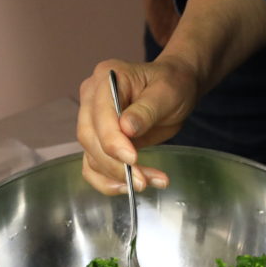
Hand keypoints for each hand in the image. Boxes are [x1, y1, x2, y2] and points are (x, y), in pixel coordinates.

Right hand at [76, 57, 200, 194]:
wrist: (175, 89)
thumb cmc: (172, 84)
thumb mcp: (167, 93)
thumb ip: (145, 110)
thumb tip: (126, 128)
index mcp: (106, 79)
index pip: (100, 115)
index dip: (113, 141)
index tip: (133, 159)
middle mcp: (92, 99)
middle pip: (90, 139)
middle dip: (115, 165)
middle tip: (142, 181)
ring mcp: (92, 121)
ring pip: (92, 157)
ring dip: (117, 176)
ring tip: (148, 182)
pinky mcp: (98, 141)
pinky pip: (93, 167)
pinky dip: (109, 182)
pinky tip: (129, 187)